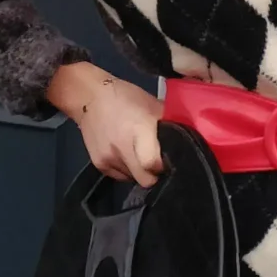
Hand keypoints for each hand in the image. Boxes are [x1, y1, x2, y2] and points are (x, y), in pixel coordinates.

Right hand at [46, 62, 164, 187]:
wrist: (89, 97)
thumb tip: (186, 140)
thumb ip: (168, 124)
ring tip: (140, 153)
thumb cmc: (126, 97)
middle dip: (154, 173)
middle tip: (158, 161)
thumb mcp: (152, 105)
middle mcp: (122, 148)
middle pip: (145, 180)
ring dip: (140, 171)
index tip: (170, 158)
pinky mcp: (99, 165)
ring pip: (133, 179)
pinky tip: (126, 154)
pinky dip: (127, 170)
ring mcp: (109, 158)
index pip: (154, 163)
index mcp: (139, 130)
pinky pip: (120, 177)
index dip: (165, 165)